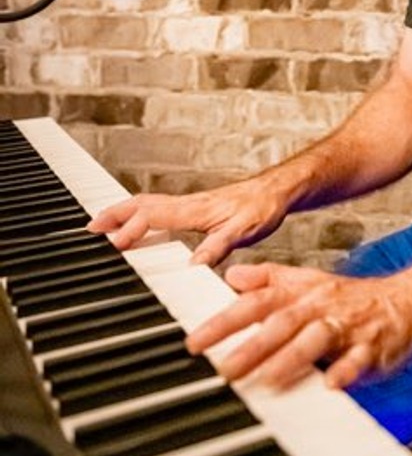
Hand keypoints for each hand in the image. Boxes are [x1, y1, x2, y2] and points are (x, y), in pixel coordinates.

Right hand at [86, 177, 288, 265]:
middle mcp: (188, 204)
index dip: (133, 228)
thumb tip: (193, 266)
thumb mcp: (244, 230)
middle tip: (89, 227)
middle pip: (142, 204)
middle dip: (114, 214)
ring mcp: (190, 204)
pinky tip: (136, 224)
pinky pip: (159, 208)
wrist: (278, 190)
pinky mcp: (195, 208)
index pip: (154, 216)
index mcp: (195, 209)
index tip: (115, 244)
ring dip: (123, 212)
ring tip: (102, 225)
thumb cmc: (263, 208)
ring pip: (148, 204)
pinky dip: (139, 214)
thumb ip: (218, 247)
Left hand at [185, 263, 411, 391]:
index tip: (195, 342)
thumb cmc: (350, 298)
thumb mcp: (308, 282)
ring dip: (291, 358)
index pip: (257, 303)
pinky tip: (331, 384)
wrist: (406, 302)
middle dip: (252, 345)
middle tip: (224, 369)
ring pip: (317, 338)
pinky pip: (359, 358)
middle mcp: (321, 306)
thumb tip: (231, 276)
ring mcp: (347, 326)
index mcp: (302, 293)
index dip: (225, 320)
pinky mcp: (372, 348)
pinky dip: (345, 370)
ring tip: (266, 380)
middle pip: (282, 322)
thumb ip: (269, 281)